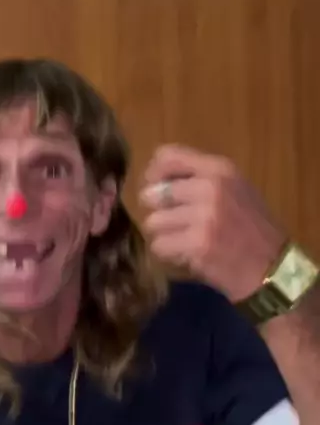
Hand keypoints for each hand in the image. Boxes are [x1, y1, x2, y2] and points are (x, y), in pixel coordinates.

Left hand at [139, 144, 285, 301]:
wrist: (273, 267)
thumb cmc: (253, 230)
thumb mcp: (235, 191)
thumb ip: (198, 180)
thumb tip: (154, 182)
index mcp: (220, 169)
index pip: (168, 157)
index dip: (153, 174)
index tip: (154, 189)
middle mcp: (210, 187)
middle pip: (155, 194)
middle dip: (158, 213)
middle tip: (174, 225)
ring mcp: (203, 216)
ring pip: (153, 222)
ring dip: (163, 236)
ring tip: (183, 242)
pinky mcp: (197, 244)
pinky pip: (160, 246)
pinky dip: (168, 254)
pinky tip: (186, 256)